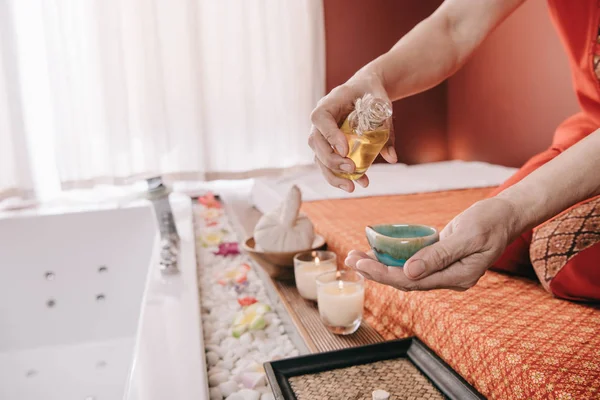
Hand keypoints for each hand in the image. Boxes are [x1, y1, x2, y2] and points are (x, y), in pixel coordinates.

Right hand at [308, 71, 396, 192]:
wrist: (366, 90)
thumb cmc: (372, 93)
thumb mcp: (381, 104)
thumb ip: (385, 126)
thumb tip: (392, 158)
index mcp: (329, 103)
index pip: (321, 119)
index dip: (330, 135)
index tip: (345, 150)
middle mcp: (320, 120)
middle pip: (316, 142)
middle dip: (332, 160)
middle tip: (351, 169)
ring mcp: (321, 135)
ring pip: (319, 158)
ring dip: (333, 175)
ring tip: (351, 188)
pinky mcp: (328, 147)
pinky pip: (328, 164)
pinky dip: (339, 176)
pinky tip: (354, 185)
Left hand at [345, 197, 520, 290]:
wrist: (507, 214)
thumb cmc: (490, 221)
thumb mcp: (466, 235)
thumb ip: (438, 255)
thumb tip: (408, 272)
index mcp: (458, 278)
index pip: (412, 282)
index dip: (384, 274)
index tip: (362, 265)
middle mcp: (449, 279)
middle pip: (405, 280)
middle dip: (376, 272)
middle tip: (350, 259)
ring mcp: (445, 271)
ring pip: (407, 272)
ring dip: (381, 265)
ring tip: (356, 256)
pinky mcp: (441, 259)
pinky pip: (413, 262)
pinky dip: (395, 257)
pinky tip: (377, 251)